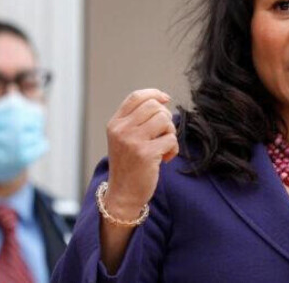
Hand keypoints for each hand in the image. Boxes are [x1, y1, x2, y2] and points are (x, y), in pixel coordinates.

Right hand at [104, 89, 177, 219]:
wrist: (123, 195)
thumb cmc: (128, 165)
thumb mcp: (123, 138)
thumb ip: (136, 120)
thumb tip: (162, 101)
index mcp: (115, 124)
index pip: (136, 97)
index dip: (154, 94)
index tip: (165, 99)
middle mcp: (121, 130)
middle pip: (154, 106)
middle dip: (165, 117)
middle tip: (163, 133)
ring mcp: (132, 141)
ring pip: (164, 120)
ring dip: (170, 132)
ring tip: (164, 146)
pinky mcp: (146, 154)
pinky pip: (171, 139)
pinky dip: (173, 149)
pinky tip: (165, 159)